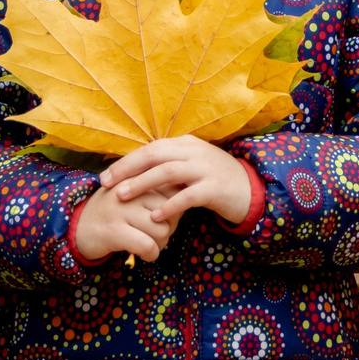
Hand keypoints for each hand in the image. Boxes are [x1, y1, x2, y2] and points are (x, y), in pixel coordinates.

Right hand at [71, 187, 174, 263]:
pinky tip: (144, 255)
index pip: (173, 192)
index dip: (174, 210)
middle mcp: (129, 191)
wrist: (77, 228)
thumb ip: (157, 192)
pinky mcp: (113, 231)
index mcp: (136, 179)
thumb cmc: (114, 213)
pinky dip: (151, 254)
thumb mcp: (134, 196)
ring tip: (148, 244)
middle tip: (155, 235)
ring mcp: (120, 210)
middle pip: (170, 212)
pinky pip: (147, 245)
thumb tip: (186, 198)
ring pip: (162, 230)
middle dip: (169, 228)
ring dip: (160, 244)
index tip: (162, 219)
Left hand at [98, 136, 256, 228]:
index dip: (126, 161)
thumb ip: (169, 164)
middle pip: (154, 155)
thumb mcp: (192, 165)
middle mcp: (194, 152)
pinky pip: (188, 195)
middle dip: (127, 169)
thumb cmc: (214, 179)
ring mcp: (205, 168)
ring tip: (123, 196)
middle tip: (107, 184)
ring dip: (142, 183)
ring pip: (168, 171)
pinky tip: (155, 215)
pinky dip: (170, 205)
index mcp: (186, 144)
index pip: (150, 148)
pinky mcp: (215, 188)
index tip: (106, 176)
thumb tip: (136, 171)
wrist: (251, 189)